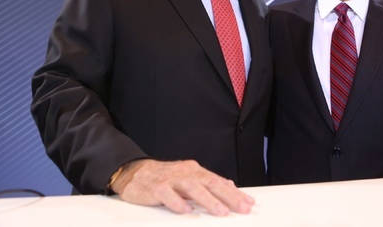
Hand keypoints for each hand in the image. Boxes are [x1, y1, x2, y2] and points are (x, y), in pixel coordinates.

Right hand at [110, 159, 254, 215]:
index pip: (218, 182)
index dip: (235, 193)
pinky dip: (177, 202)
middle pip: (210, 183)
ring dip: (208, 200)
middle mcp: (185, 173)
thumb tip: (230, 185)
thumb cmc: (163, 178)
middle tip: (242, 208)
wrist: (133, 172)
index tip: (249, 203)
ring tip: (220, 211)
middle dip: (228, 196)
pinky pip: (167, 194)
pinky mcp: (155, 187)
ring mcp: (170, 179)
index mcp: (194, 171)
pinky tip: (186, 210)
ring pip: (192, 187)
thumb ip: (207, 183)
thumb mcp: (188, 178)